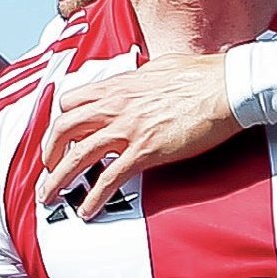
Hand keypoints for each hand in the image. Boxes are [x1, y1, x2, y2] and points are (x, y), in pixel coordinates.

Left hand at [37, 52, 242, 218]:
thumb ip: (142, 78)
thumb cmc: (203, 74)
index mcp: (119, 85)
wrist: (228, 86)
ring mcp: (127, 129)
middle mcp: (116, 106)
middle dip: (49, 152)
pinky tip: (88, 210)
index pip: (71, 101)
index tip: (62, 135)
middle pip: (62, 129)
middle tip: (49, 168)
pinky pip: (108, 179)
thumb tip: (142, 80)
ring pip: (76, 157)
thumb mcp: (162, 67)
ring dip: (57, 180)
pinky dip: (93, 197)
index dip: (61, 120)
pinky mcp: (145, 151)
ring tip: (50, 196)